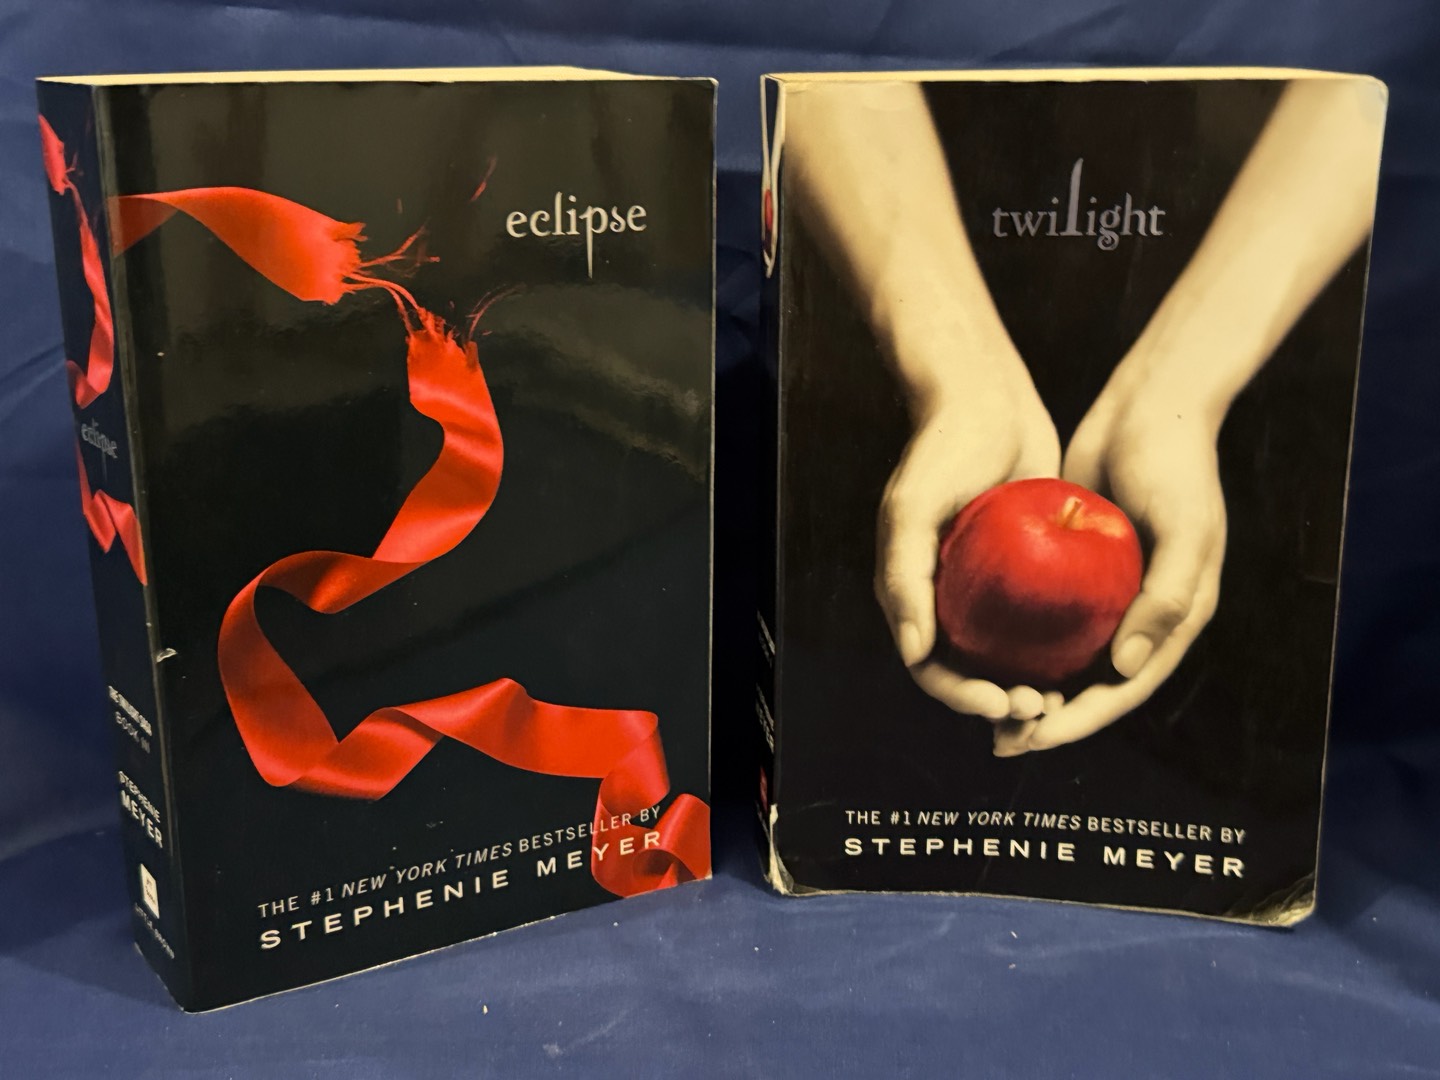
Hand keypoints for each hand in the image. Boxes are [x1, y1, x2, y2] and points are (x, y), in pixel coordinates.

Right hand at [875, 345, 1061, 724]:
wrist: (987, 398)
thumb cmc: (942, 448)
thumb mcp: (913, 509)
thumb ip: (904, 578)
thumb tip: (915, 652)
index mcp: (915, 595)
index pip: (933, 668)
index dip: (963, 697)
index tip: (1003, 702)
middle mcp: (950, 599)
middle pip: (974, 673)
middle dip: (1004, 702)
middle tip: (1043, 707)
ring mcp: (991, 587)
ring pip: (1013, 657)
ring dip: (1034, 685)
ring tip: (1066, 697)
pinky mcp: (1030, 570)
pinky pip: (1046, 620)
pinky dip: (1062, 645)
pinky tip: (1093, 655)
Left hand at [994, 384, 1225, 755]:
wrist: (1150, 408)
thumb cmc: (1177, 466)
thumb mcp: (1185, 531)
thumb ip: (1165, 600)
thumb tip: (1125, 670)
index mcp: (1175, 621)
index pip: (1124, 690)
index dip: (1081, 721)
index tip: (1034, 737)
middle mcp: (1141, 616)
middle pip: (1091, 686)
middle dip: (1048, 719)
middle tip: (1000, 740)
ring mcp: (1107, 593)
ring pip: (1064, 658)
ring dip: (1029, 688)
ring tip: (985, 711)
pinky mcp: (1075, 568)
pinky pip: (1044, 616)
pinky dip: (1018, 641)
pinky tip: (978, 653)